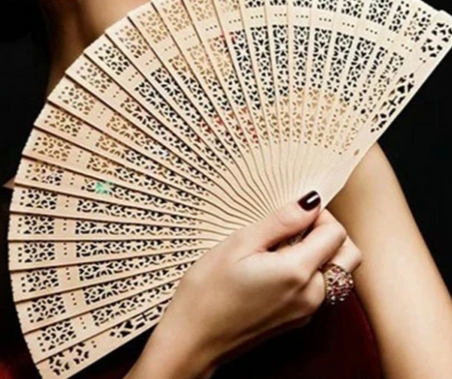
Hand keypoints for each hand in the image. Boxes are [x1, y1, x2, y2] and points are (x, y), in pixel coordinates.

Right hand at [150, 192, 362, 374]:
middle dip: (331, 233)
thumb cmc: (208, 290)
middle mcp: (312, 296)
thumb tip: (311, 202)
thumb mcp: (240, 244)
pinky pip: (320, 289)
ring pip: (337, 272)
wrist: (193, 340)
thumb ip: (281, 221)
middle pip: (349, 256)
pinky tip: (276, 266)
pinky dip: (311, 271)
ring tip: (282, 245)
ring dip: (322, 252)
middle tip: (295, 225)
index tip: (294, 211)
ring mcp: (306, 312)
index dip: (320, 215)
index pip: (337, 234)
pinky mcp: (297, 320)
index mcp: (298, 273)